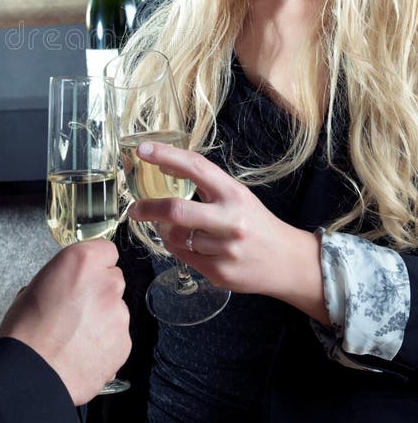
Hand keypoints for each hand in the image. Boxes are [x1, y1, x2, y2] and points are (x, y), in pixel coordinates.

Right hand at [0, 239, 131, 404]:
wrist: (31, 375)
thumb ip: (64, 278)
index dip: (94, 265)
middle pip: (113, 279)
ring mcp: (119, 314)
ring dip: (103, 318)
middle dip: (99, 291)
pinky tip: (83, 354)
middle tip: (77, 309)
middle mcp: (107, 283)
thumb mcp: (35, 286)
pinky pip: (118, 336)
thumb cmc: (25, 329)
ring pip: (116, 309)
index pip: (106, 250)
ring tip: (76, 338)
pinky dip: (105, 343)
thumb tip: (71, 285)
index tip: (84, 276)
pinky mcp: (125, 343)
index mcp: (83, 261)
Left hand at [128, 141, 327, 322]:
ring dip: (167, 233)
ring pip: (175, 238)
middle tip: (134, 208)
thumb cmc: (257, 223)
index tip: (142, 150)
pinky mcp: (219, 272)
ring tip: (175, 230)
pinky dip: (179, 248)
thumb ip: (206, 184)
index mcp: (233, 194)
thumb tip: (165, 168)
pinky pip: (183, 257)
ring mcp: (225, 249)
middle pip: (176, 211)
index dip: (166, 156)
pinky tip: (191, 245)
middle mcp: (230, 220)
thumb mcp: (237, 196)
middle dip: (148, 209)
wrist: (288, 262)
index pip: (196, 167)